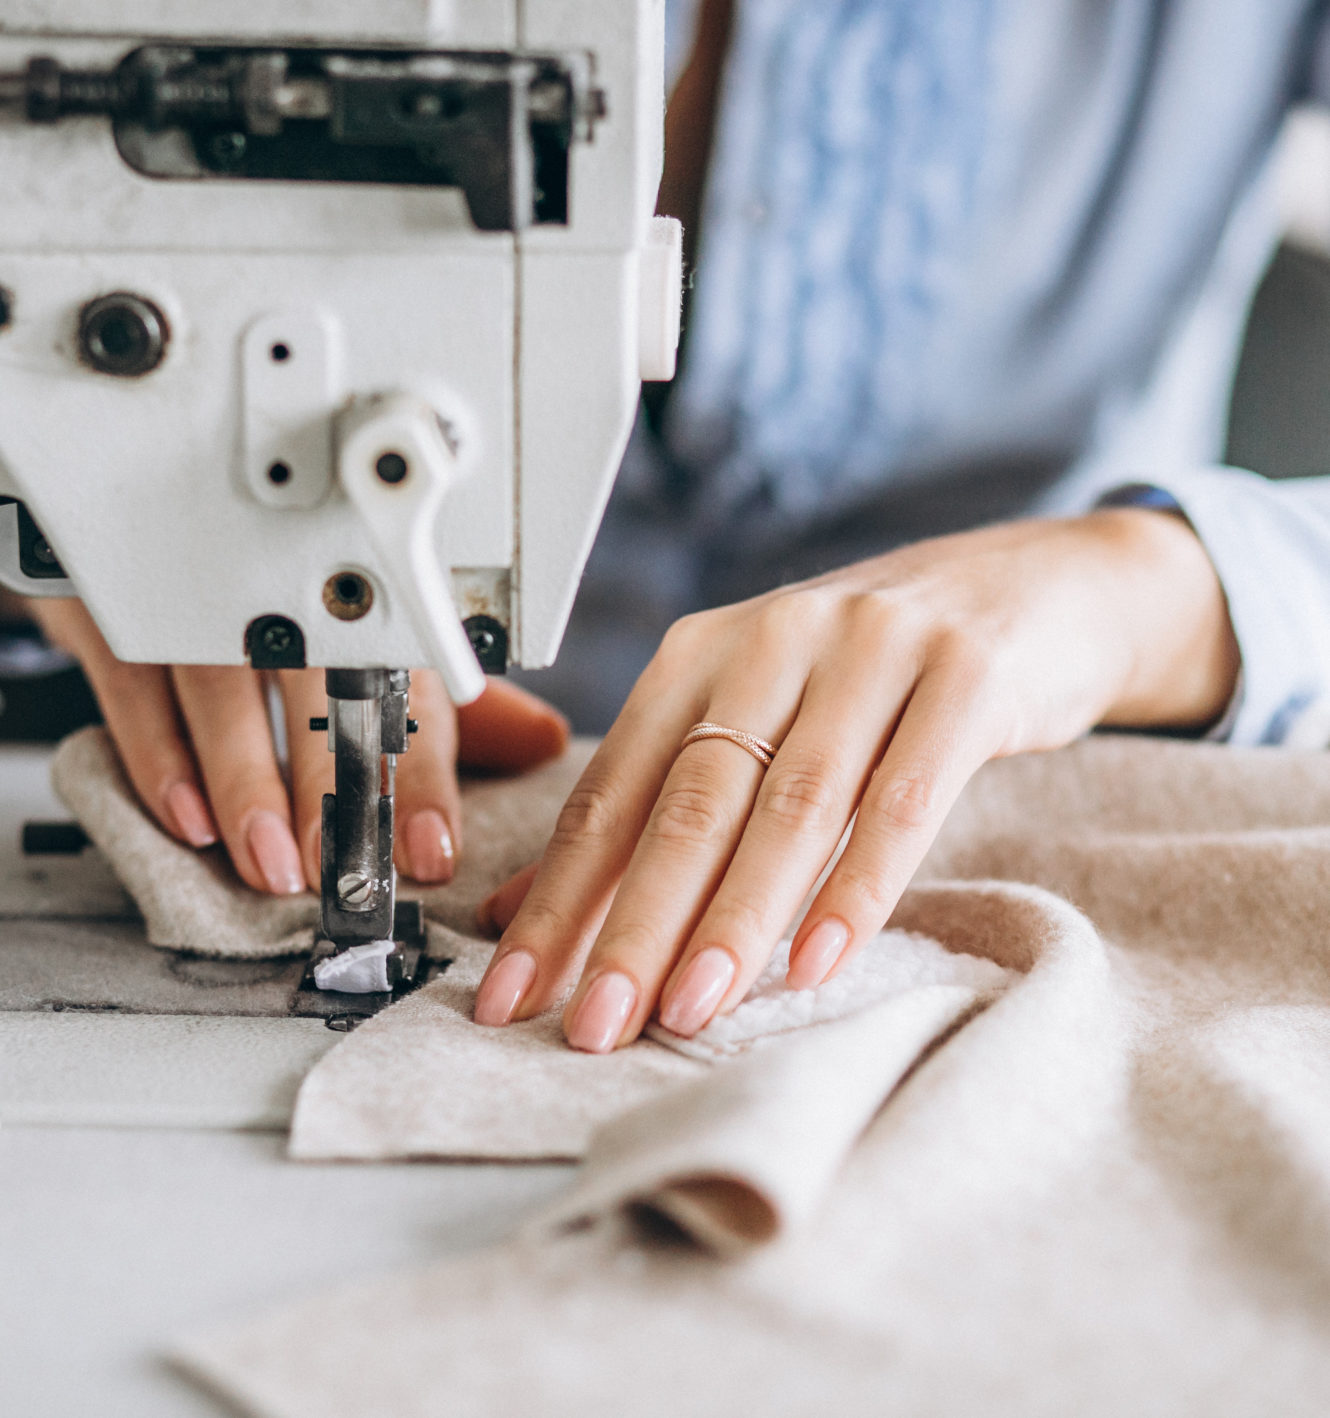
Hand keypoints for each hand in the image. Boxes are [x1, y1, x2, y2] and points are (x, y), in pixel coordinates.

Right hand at [28, 598, 568, 893]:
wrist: (148, 506)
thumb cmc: (279, 596)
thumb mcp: (369, 641)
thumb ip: (451, 703)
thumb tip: (544, 741)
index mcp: (359, 599)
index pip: (406, 686)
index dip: (421, 773)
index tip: (431, 848)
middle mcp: (281, 587)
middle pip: (317, 681)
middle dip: (333, 782)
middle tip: (340, 867)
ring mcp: (193, 588)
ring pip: (223, 681)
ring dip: (246, 781)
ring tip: (270, 862)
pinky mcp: (112, 597)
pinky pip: (132, 678)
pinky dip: (159, 755)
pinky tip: (187, 821)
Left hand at [472, 510, 1239, 1049]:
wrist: (1025, 592)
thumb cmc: (868, 675)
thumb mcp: (755, 720)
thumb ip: (655, 809)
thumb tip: (528, 909)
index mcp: (701, 654)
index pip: (612, 791)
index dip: (556, 897)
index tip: (514, 994)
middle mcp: (774, 639)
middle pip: (690, 802)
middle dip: (635, 924)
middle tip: (596, 1025)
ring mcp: (872, 649)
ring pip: (791, 804)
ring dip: (737, 918)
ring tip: (692, 1009)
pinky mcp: (964, 676)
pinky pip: (904, 796)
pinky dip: (858, 885)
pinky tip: (820, 959)